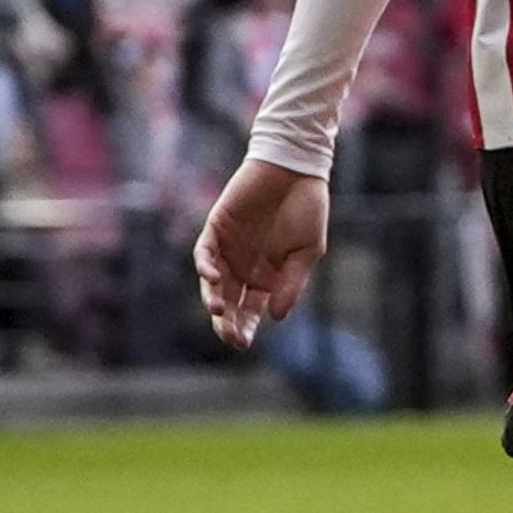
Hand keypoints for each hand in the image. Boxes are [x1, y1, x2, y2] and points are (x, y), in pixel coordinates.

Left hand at [195, 156, 325, 348]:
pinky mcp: (216, 229)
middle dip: (227, 322)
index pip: (251, 310)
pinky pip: (204, 253)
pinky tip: (214, 278)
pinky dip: (206, 266)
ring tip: (219, 311)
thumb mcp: (307, 251)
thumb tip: (277, 317)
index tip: (242, 343)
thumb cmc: (307, 209)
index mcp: (268, 276)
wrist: (295, 169)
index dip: (245, 327)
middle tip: (229, 336)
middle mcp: (244, 266)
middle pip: (230, 302)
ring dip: (213, 298)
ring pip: (213, 283)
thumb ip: (292, 283)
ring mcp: (228, 249)